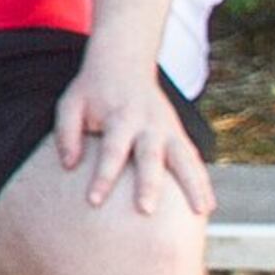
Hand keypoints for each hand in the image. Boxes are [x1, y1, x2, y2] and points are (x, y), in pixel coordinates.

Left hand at [52, 47, 215, 218]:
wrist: (123, 62)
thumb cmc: (92, 91)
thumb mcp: (71, 104)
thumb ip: (66, 133)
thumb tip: (67, 165)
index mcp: (120, 117)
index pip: (111, 150)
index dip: (103, 176)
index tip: (94, 200)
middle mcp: (148, 124)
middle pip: (150, 157)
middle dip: (150, 184)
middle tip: (146, 211)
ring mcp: (168, 128)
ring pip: (184, 159)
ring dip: (193, 185)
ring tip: (200, 212)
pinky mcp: (179, 134)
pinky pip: (194, 160)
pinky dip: (203, 182)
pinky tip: (208, 206)